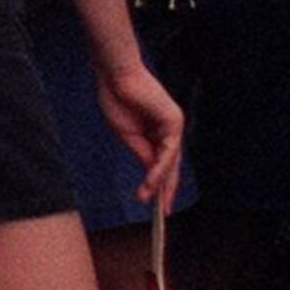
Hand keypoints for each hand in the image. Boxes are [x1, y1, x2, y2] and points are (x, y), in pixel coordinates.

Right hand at [99, 54, 187, 212]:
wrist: (115, 76)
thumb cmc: (117, 99)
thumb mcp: (128, 135)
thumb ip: (142, 153)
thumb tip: (151, 175)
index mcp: (155, 132)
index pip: (160, 162)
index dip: (157, 183)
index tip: (151, 203)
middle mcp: (168, 130)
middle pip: (170, 166)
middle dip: (167, 190)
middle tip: (163, 213)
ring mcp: (173, 125)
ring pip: (171, 161)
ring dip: (162, 184)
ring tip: (155, 203)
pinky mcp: (175, 121)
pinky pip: (169, 151)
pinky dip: (160, 168)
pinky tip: (153, 181)